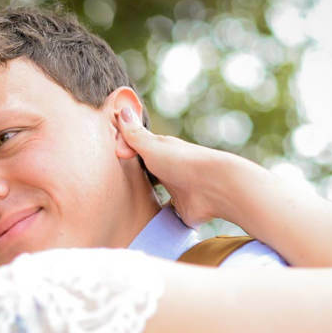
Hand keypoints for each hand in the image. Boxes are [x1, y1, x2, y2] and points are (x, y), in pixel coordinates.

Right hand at [117, 107, 245, 226]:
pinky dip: (162, 219)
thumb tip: (121, 109)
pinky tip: (150, 223)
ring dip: (150, 198)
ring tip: (131, 205)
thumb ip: (134, 134)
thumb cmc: (182, 162)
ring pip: (162, 193)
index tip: (116, 156)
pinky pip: (170, 215)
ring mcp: (180, 190)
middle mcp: (173, 170)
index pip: (144, 150)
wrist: (215, 187)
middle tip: (120, 183)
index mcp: (165, 152)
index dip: (129, 151)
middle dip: (141, 176)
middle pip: (153, 172)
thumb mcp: (152, 146)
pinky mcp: (185, 210)